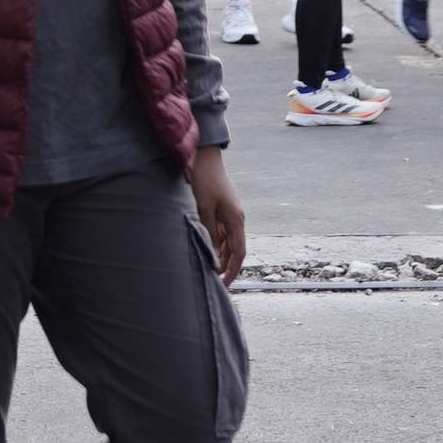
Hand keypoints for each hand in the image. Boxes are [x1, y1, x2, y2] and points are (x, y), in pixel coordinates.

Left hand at [188, 148, 246, 284]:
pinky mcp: (221, 210)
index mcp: (236, 219)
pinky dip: (216, 244)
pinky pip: (221, 232)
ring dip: (221, 256)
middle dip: (226, 266)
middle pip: (235, 249)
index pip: (239, 252)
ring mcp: (229, 214)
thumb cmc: (204, 180)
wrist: (204, 157)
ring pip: (228, 242)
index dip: (232, 270)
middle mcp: (236, 218)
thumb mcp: (204, 208)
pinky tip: (208, 251)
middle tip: (215, 283)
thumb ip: (210, 232)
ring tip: (210, 270)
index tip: (224, 284)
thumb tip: (214, 256)